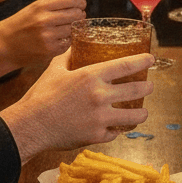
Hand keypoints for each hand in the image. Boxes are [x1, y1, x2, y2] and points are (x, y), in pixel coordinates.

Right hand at [0, 0, 86, 66]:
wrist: (5, 44)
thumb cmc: (22, 24)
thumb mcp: (34, 8)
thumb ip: (54, 4)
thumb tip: (78, 3)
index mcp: (40, 6)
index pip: (70, 0)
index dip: (79, 2)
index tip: (81, 4)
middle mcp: (45, 20)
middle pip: (75, 14)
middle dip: (79, 14)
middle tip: (77, 15)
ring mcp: (48, 36)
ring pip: (73, 29)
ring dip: (72, 28)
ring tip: (64, 27)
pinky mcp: (50, 50)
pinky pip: (68, 43)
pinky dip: (66, 40)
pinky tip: (58, 38)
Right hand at [0, 50, 153, 160]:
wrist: (31, 124)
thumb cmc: (41, 95)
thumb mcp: (54, 69)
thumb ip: (68, 57)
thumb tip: (75, 46)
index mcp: (91, 76)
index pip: (126, 65)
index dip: (143, 61)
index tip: (151, 59)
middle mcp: (100, 96)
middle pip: (137, 90)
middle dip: (148, 87)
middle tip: (149, 86)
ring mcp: (101, 118)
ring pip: (135, 116)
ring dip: (142, 112)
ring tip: (142, 111)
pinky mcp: (96, 136)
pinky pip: (115, 133)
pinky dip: (116, 130)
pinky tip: (116, 127)